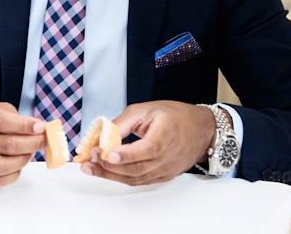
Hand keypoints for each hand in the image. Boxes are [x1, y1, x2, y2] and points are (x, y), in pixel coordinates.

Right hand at [0, 99, 44, 186]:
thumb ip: (11, 114)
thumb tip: (35, 128)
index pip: (0, 122)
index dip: (23, 126)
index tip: (40, 127)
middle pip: (5, 145)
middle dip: (31, 144)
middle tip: (43, 140)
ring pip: (1, 166)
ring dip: (23, 160)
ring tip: (30, 152)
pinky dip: (13, 175)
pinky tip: (18, 165)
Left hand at [79, 101, 214, 184]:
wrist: (200, 129)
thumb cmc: (173, 116)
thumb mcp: (145, 109)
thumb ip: (123, 122)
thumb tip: (102, 135)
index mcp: (167, 133)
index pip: (148, 148)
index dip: (126, 154)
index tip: (105, 153)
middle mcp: (170, 155)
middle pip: (139, 168)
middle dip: (110, 166)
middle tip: (90, 159)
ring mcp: (168, 169)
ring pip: (137, 178)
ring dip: (111, 175)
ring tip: (90, 167)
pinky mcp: (164, 176)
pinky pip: (141, 181)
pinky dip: (121, 178)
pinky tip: (106, 171)